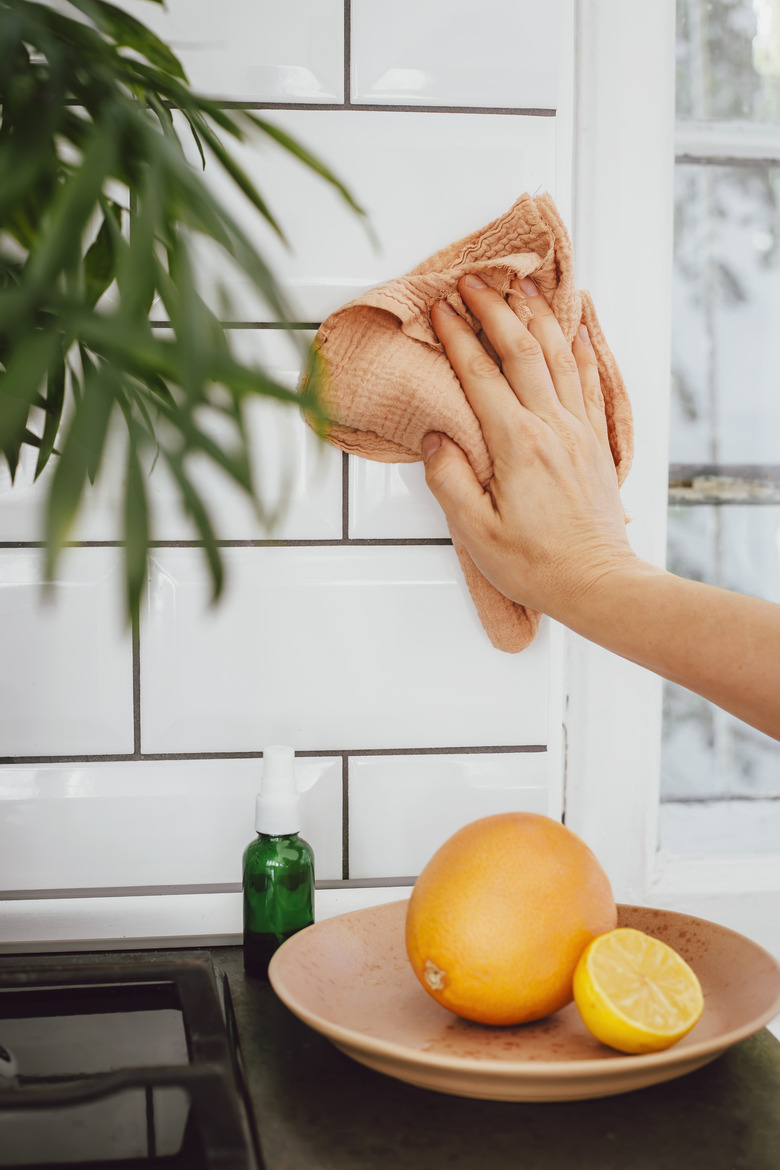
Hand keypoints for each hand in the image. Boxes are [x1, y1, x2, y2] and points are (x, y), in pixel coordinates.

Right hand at [422, 273, 635, 623]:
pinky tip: (577, 329)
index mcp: (516, 445)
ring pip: (559, 356)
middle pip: (521, 351)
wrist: (597, 583)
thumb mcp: (476, 533)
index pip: (480, 374)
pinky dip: (581, 348)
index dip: (457, 335)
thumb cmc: (538, 565)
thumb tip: (434, 439)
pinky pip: (589, 381)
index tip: (441, 308)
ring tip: (523, 288)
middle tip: (474, 282)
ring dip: (537, 317)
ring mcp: (578, 431)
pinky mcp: (595, 442)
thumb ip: (449, 480)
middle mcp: (551, 427)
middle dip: (494, 309)